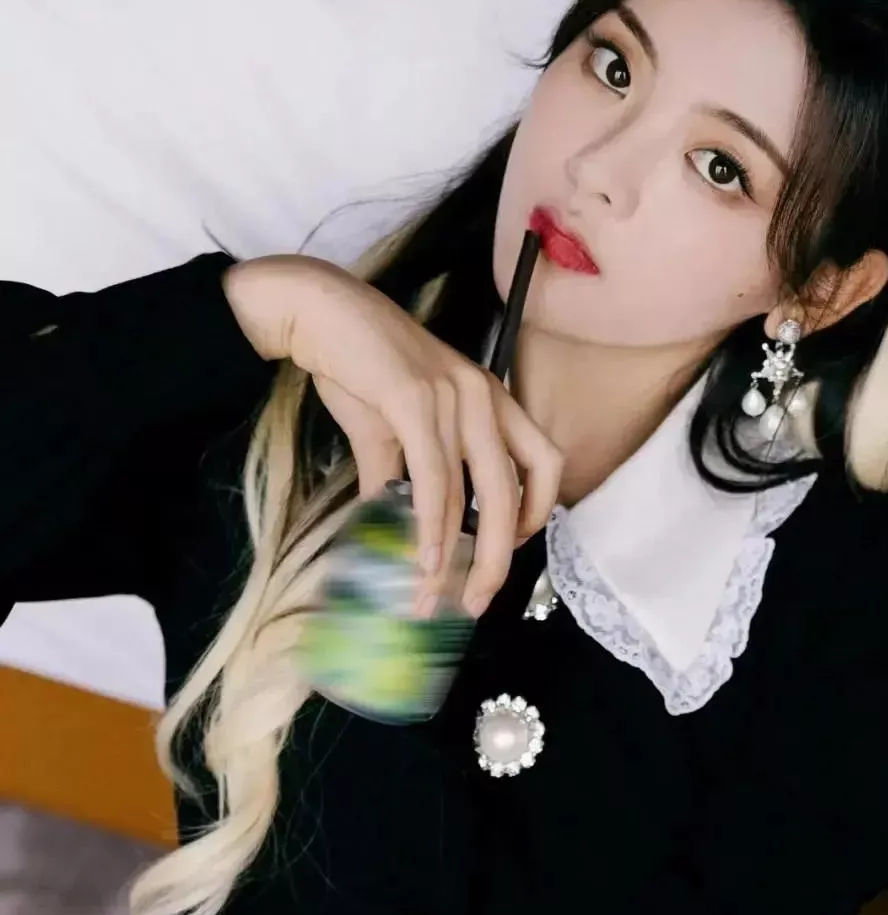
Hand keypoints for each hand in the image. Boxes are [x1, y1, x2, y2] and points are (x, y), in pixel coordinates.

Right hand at [222, 253, 562, 618]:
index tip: (505, 547)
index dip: (534, 513)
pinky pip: (434, 479)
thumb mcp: (393, 429)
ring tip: (428, 597)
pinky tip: (423, 562)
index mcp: (491, 399)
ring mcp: (454, 396)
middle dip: (498, 559)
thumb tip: (393, 530)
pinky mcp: (418, 400)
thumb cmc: (358, 366)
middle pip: (513, 492)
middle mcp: (484, 397)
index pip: (544, 462)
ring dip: (450, 557)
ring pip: (469, 495)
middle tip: (475, 602)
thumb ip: (401, 480)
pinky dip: (430, 528)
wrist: (317, 312)